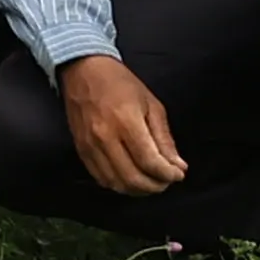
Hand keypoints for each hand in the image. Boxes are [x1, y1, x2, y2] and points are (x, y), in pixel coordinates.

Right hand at [61, 51, 185, 196]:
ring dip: (137, 189)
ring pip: (116, 183)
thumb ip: (164, 138)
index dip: (168, 175)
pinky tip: (130, 178)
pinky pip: (100, 178)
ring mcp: (90, 145)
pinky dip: (118, 184)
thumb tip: (177, 166)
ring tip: (150, 182)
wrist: (83, 70)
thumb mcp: (152, 104)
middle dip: (155, 186)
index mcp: (126, 121)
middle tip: (166, 182)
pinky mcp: (80, 149)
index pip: (150, 161)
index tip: (178, 175)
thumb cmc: (120, 83)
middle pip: (133, 178)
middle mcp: (105, 136)